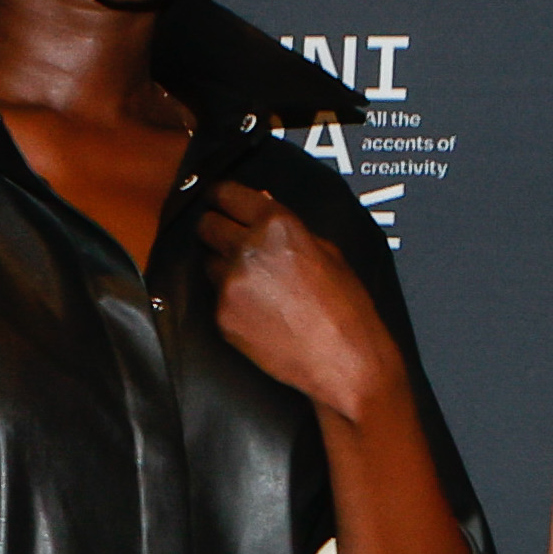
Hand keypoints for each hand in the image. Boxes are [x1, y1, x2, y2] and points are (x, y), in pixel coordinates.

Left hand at [195, 183, 403, 425]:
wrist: (341, 359)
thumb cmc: (345, 307)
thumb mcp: (327, 250)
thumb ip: (288, 225)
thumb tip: (262, 204)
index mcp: (277, 225)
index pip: (227, 194)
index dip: (220, 195)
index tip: (217, 198)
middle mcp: (248, 250)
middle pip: (207, 225)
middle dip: (217, 228)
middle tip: (230, 237)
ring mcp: (231, 285)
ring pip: (208, 262)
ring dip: (223, 265)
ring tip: (257, 282)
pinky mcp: (222, 316)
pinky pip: (215, 297)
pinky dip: (230, 299)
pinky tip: (259, 309)